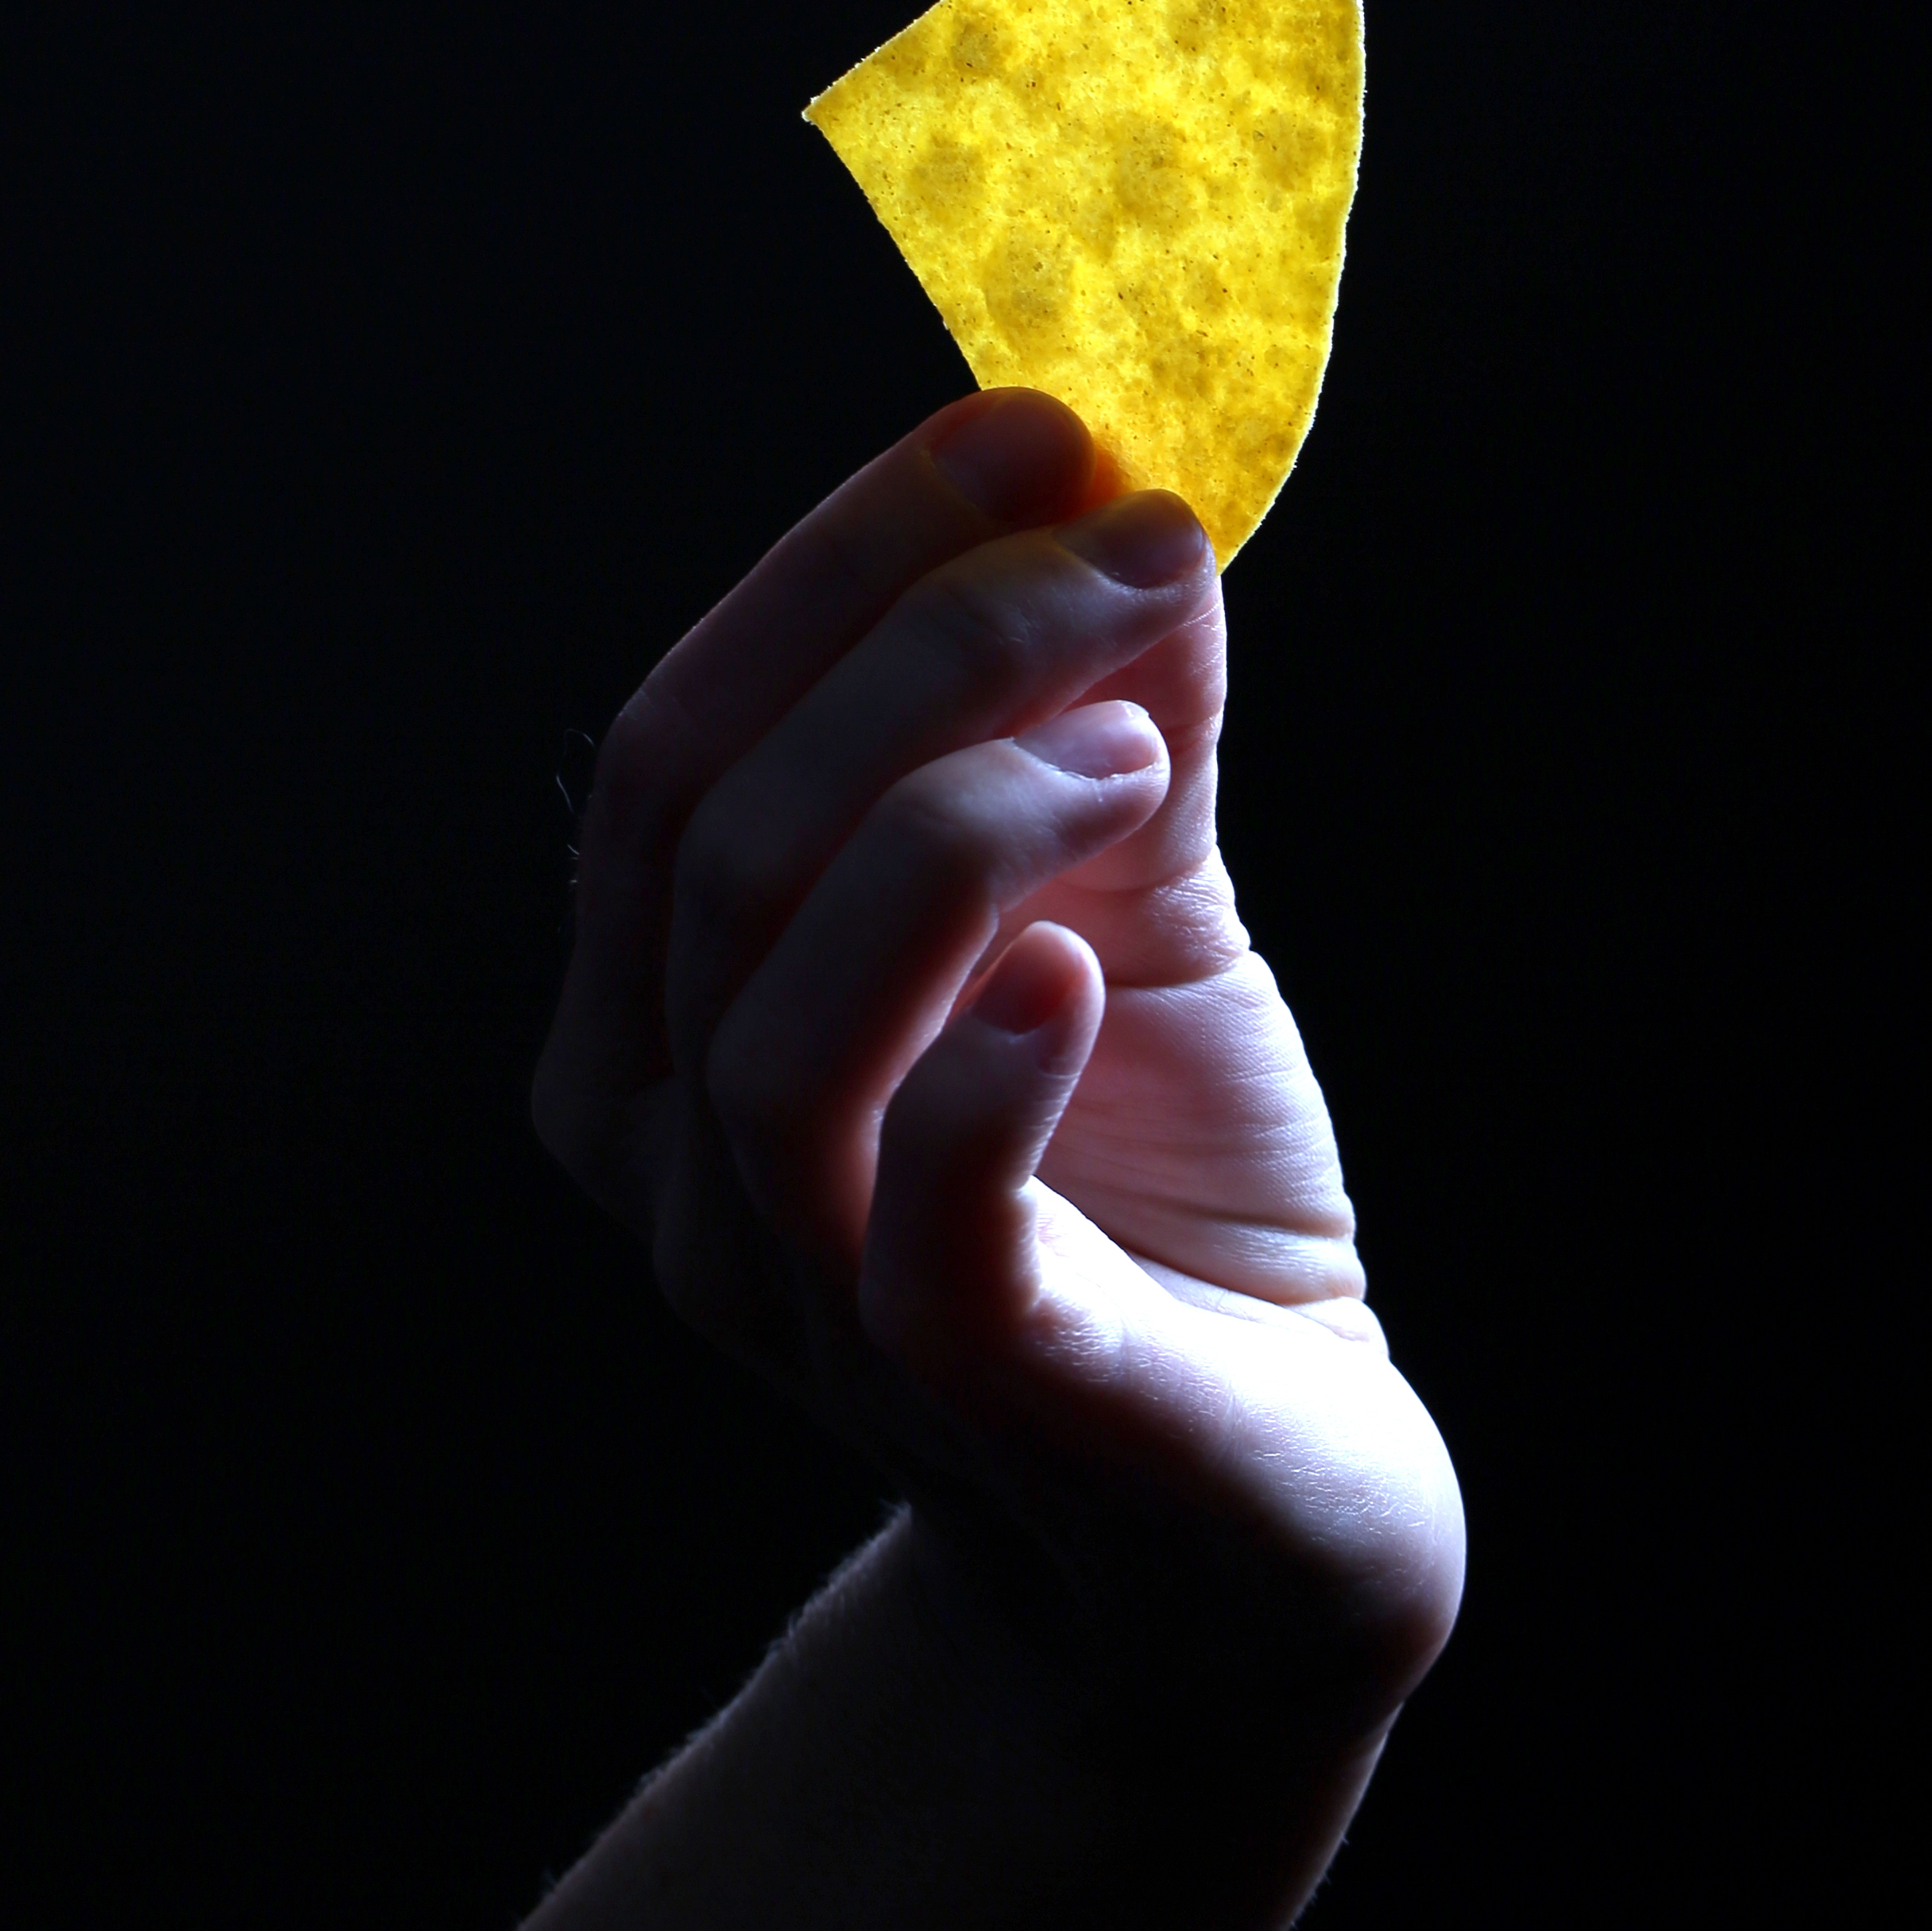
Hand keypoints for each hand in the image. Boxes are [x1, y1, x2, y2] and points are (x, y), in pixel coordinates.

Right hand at [532, 389, 1463, 1765]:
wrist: (1268, 1504)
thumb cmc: (1157, 1176)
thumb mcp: (1126, 896)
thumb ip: (1101, 706)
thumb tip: (1117, 479)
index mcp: (663, 1032)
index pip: (671, 746)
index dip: (835, 563)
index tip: (1027, 426)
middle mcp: (682, 1173)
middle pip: (712, 844)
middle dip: (919, 643)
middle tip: (1129, 542)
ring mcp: (811, 1305)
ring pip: (776, 1018)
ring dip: (960, 813)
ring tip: (1139, 745)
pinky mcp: (983, 1401)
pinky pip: (917, 1219)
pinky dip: (988, 1060)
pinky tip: (1091, 962)